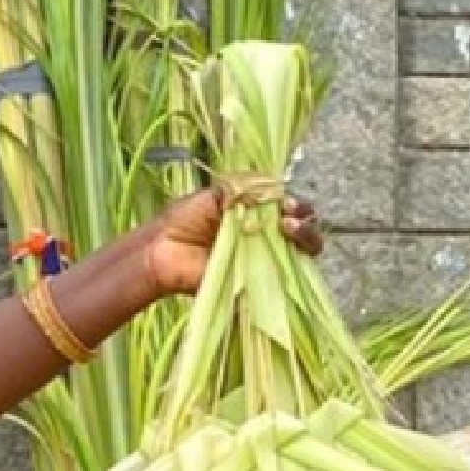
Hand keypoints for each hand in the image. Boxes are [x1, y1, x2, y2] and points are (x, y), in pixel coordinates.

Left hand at [143, 187, 321, 296]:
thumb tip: (275, 188)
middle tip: (290, 218)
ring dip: (305, 238)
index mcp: (259, 213)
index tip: (286, 202)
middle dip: (304, 221)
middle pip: (303, 229)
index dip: (296, 204)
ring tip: (289, 229)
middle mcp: (266, 236)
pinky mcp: (258, 283)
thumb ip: (244, 189)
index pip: (291, 208)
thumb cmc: (185, 220)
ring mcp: (265, 261)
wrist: (164, 251)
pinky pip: (285, 278)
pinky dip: (292, 265)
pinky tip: (283, 253)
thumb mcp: (216, 194)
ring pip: (302, 253)